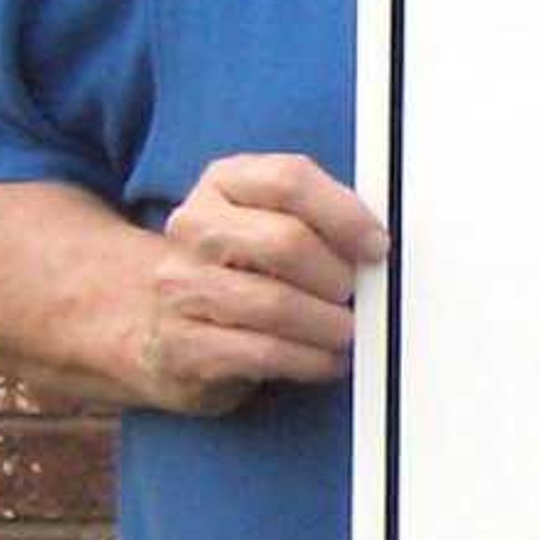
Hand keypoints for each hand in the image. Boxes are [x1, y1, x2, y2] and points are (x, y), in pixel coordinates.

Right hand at [135, 153, 388, 414]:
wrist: (161, 323)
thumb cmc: (243, 268)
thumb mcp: (276, 220)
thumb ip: (324, 217)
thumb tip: (379, 244)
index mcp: (226, 182)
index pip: (289, 180)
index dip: (345, 215)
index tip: (376, 245)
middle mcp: (194, 227)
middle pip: (286, 241)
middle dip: (338, 275)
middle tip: (356, 294)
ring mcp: (180, 286)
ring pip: (275, 303)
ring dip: (329, 324)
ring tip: (347, 331)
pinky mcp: (181, 344)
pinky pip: (264, 353)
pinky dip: (311, 360)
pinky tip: (327, 359)